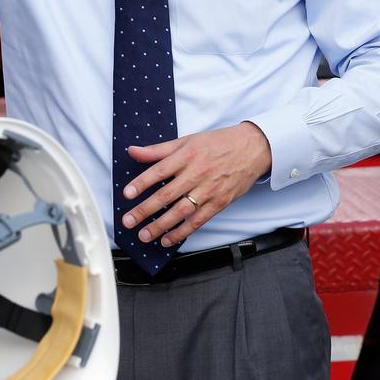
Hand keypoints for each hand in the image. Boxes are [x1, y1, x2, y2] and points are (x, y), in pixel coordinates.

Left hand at [119, 122, 272, 247]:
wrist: (252, 148)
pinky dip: (183, 232)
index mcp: (186, 156)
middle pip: (167, 195)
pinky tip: (168, 239)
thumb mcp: (187, 140)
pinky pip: (199, 220)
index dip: (142, 183)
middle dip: (145, 210)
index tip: (127, 194)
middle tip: (128, 221)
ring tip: (144, 235)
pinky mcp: (220, 202)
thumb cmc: (218, 143)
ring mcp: (209, 190)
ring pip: (181, 211)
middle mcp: (197, 173)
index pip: (159, 171)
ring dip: (161, 225)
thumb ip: (158, 149)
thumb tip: (133, 151)